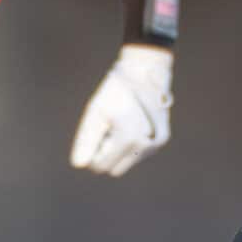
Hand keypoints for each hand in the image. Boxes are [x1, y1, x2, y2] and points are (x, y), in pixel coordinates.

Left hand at [71, 43, 173, 176]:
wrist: (145, 72)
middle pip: (114, 169)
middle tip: (107, 129)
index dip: (92, 152)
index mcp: (128, 140)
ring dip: (119, 149)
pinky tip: (132, 123)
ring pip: (127, 163)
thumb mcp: (95, 112)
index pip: (100, 166)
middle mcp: (146, 146)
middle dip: (106, 154)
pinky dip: (132, 143)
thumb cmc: (115, 91)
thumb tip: (79, 165)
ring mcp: (156, 144)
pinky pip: (139, 153)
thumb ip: (86, 140)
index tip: (96, 131)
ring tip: (121, 124)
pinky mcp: (162, 140)